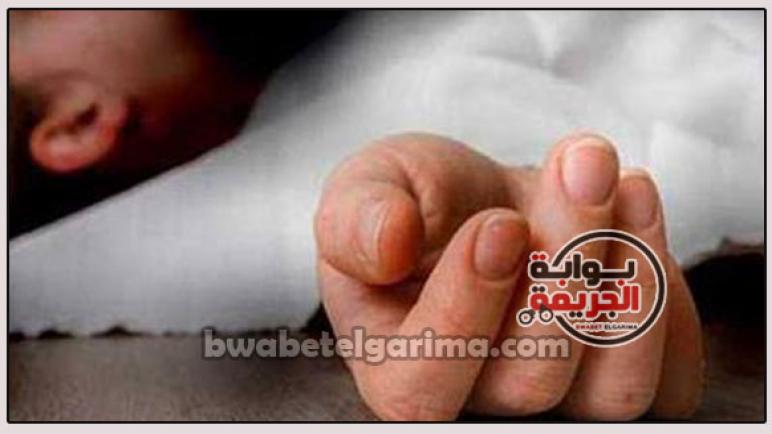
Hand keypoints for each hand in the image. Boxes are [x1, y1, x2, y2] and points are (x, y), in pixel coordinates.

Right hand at [314, 132, 702, 420]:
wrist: (488, 200)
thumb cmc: (423, 201)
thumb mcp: (370, 187)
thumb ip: (356, 216)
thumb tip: (387, 244)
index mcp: (398, 368)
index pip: (424, 384)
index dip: (466, 307)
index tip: (498, 222)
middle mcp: (480, 403)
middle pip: (533, 377)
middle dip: (566, 262)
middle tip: (581, 164)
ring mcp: (559, 404)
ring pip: (613, 390)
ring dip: (630, 275)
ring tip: (622, 181)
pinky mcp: (620, 382)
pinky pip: (669, 377)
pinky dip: (666, 294)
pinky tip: (638, 211)